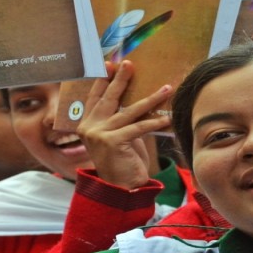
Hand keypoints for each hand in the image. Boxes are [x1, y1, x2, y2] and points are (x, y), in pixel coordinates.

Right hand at [75, 60, 171, 188]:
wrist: (121, 189)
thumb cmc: (123, 161)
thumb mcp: (119, 136)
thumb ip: (120, 118)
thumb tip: (134, 98)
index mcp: (86, 124)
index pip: (94, 96)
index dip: (102, 80)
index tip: (111, 64)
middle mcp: (89, 127)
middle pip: (108, 98)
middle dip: (120, 79)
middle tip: (129, 64)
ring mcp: (99, 134)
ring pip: (128, 111)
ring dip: (151, 98)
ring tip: (165, 88)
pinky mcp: (112, 142)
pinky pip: (138, 126)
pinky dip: (155, 121)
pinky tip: (167, 117)